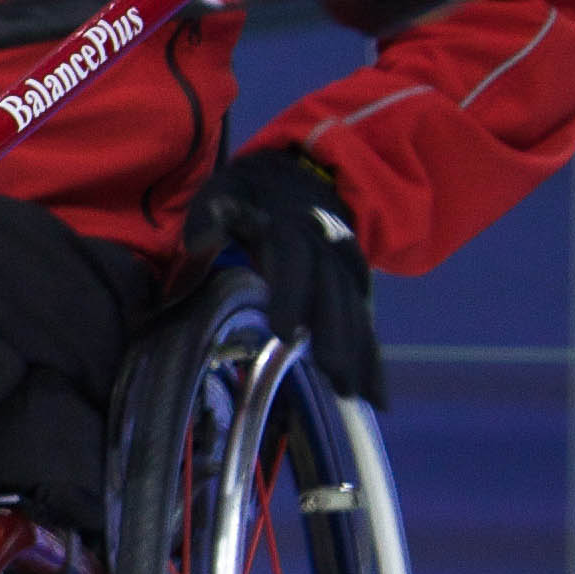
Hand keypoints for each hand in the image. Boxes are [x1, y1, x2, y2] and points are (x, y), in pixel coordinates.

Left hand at [187, 148, 381, 402]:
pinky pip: (367, 324)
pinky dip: (373, 360)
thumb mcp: (224, 190)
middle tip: (334, 376)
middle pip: (334, 294)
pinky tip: (377, 397)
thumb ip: (209, 216)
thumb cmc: (250, 192)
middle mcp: (328, 247)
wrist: (301, 175)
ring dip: (358, 353)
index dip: (291, 295)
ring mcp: (347, 267)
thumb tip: (197, 240)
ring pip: (356, 312)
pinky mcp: (356, 286)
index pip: (294, 261)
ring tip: (356, 396)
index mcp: (292, 226)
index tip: (284, 331)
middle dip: (336, 335)